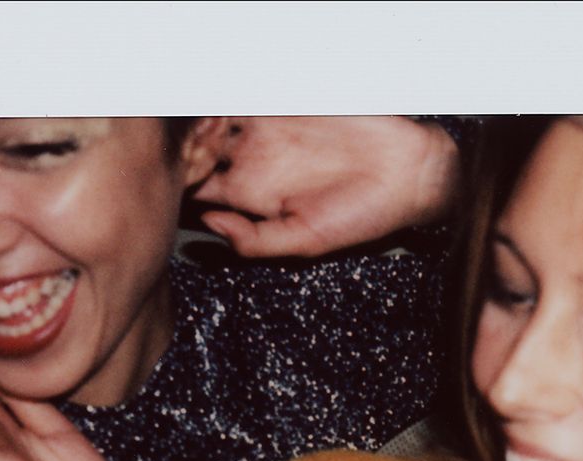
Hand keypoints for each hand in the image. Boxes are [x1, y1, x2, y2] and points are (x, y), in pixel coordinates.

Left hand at [191, 117, 458, 258]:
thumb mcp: (306, 242)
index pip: (197, 190)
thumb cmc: (363, 216)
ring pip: (213, 117)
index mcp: (252, 196)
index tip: (176, 178)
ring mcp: (266, 128)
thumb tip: (209, 226)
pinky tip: (220, 106)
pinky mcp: (283, 103)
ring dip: (197, 116)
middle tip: (185, 144)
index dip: (179, 183)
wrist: (406, 172)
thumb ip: (255, 240)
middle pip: (196, 148)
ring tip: (199, 121)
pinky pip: (242, 95)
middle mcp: (254, 159)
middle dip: (181, 145)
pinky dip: (224, 98)